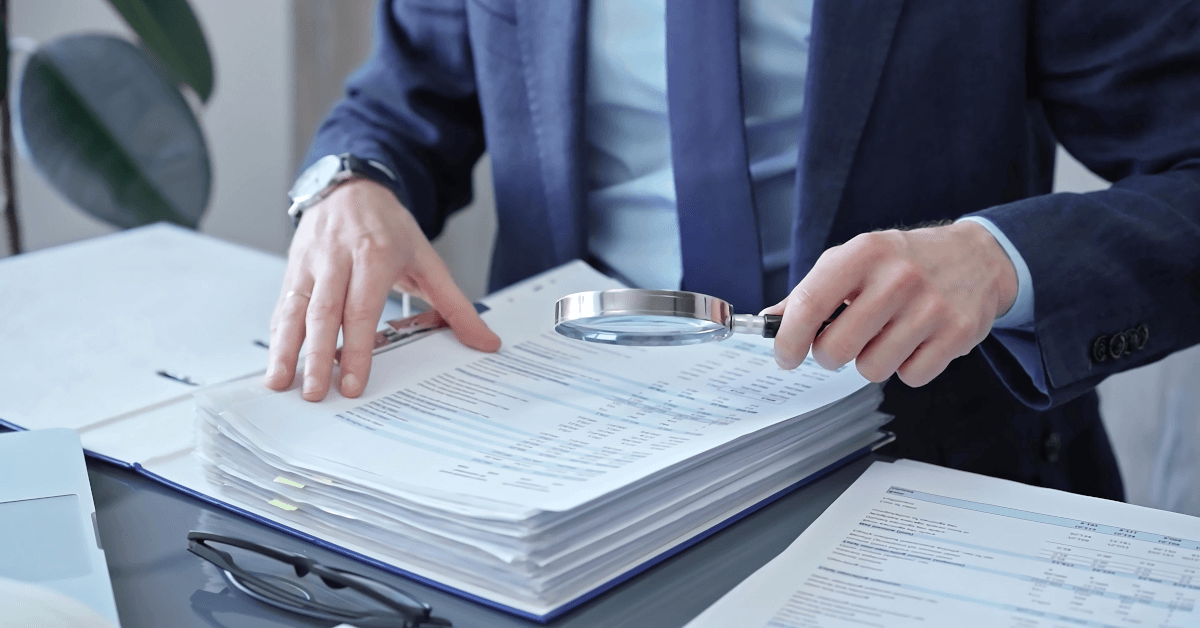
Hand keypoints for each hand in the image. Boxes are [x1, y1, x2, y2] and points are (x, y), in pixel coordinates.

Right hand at [264, 179, 500, 400]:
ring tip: (280, 382)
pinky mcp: (293, 267)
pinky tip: (277, 359)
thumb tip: (485, 341)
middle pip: (324, 314)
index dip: (354, 350)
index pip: (360, 310)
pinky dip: (279, 333)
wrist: (353, 187)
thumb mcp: (429, 261)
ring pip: (295, 310)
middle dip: (317, 357)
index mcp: (374, 256)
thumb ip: (456, 305)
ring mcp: (310, 262)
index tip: (352, 383)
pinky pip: (283, 304)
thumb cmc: (389, 227)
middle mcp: (337, 258)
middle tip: (316, 394)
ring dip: (286, 350)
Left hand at [764, 221, 1017, 386]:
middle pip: (837, 349)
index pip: (810, 305)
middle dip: (830, 355)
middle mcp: (898, 277)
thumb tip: (769, 321)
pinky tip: (914, 342)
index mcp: (864, 253)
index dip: (789, 339)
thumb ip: (811, 291)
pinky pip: (911, 377)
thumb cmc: (903, 261)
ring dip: (871, 361)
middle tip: (841, 344)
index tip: (785, 356)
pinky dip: (906, 368)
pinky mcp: (957, 333)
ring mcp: (931, 306)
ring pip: (872, 369)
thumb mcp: (853, 260)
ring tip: (884, 336)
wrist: (975, 257)